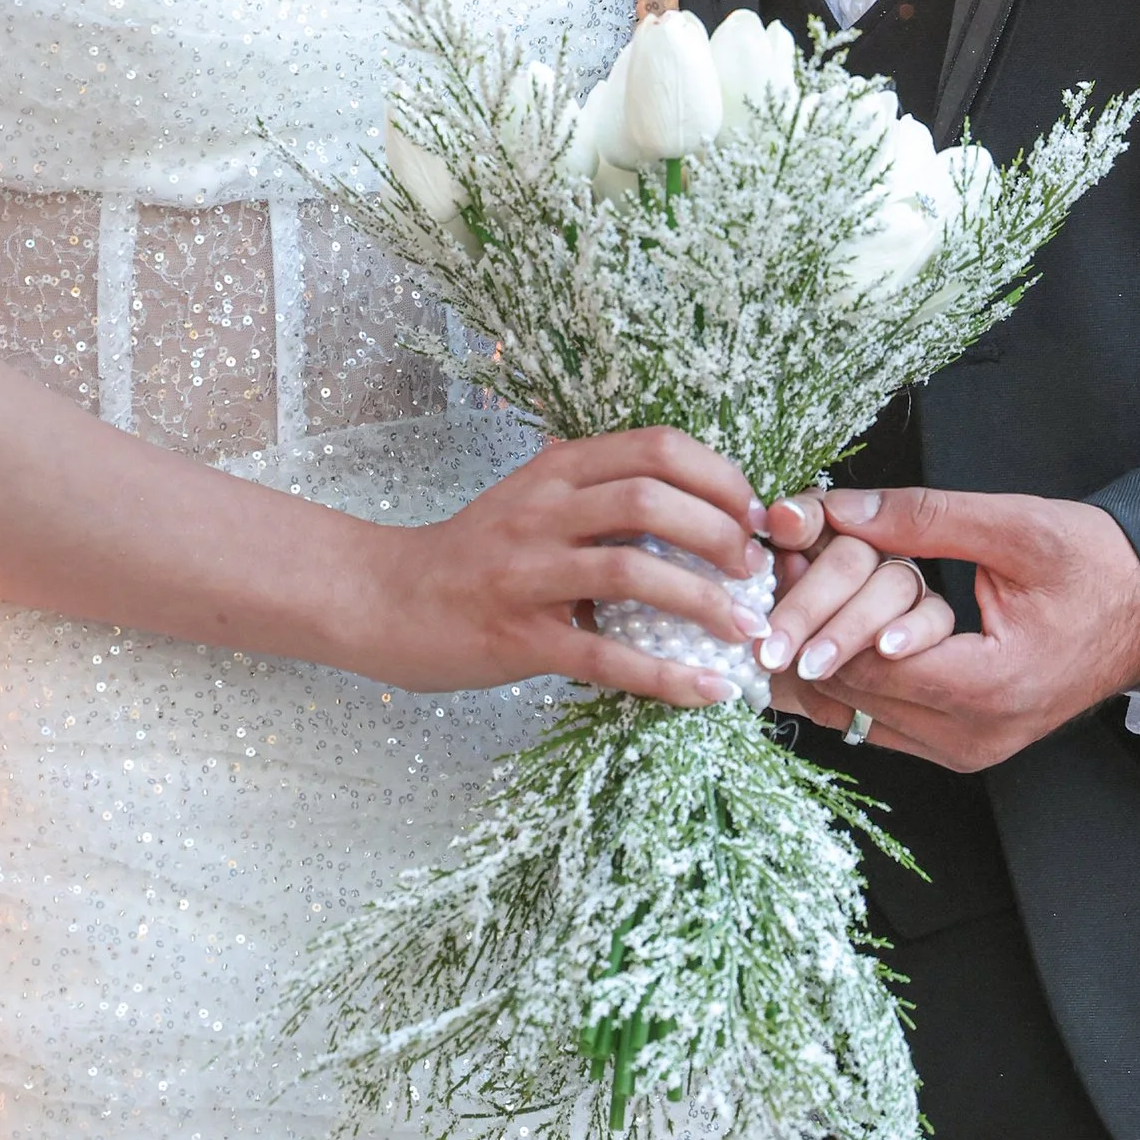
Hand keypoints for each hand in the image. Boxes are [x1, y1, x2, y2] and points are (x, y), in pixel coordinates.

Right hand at [346, 427, 770, 707]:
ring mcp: (528, 574)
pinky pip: (604, 658)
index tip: (752, 511)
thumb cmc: (469, 553)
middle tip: (756, 569)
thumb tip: (677, 489)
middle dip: (720, 533)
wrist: (384, 600)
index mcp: (555, 471)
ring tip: (747, 629)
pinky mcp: (517, 638)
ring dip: (704, 602)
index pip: (653, 447)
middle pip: (651, 500)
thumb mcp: (528, 497)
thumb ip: (591, 488)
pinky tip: (707, 691)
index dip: (717, 475)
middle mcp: (543, 511)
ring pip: (632, 573)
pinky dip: (664, 676)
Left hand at [762, 485, 1139, 770]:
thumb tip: (838, 507)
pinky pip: (884, 719)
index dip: (812, 608)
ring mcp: (969, 749)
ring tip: (784, 594)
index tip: (776, 558)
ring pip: (859, 711)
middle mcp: (973, 737)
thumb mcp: (1013, 527)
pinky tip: (822, 631)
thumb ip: (922, 518)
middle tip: (767, 571)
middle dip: (804, 628)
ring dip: (819, 653)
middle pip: (853, 692)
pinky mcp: (966, 743)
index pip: (866, 662)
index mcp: (990, 688)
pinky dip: (850, 676)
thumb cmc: (1097, 566)